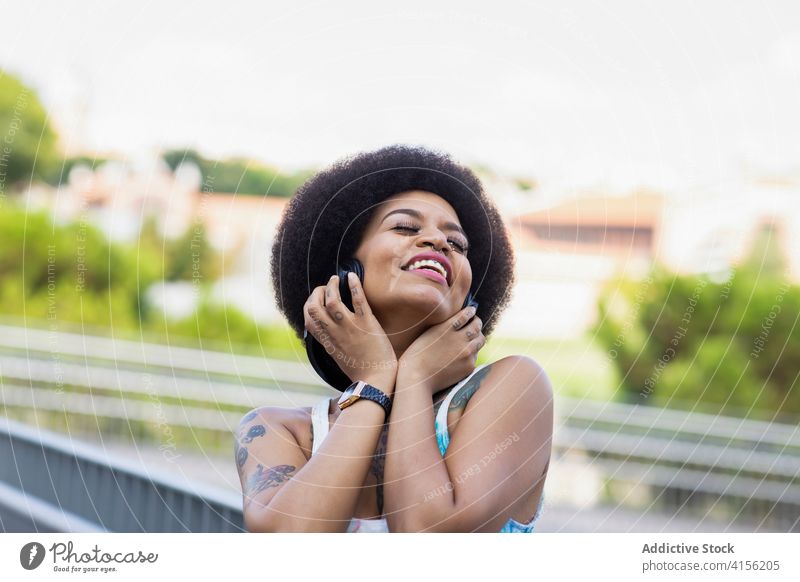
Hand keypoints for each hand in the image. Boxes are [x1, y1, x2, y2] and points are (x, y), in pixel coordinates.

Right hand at [303, 273, 397, 390]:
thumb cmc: (360, 369)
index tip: (317, 299)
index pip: (308, 319)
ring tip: (336, 279)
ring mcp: (350, 328)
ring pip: (332, 301)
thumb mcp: (337, 356)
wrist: (376, 380)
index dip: (309, 305)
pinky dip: (354, 285)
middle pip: (314, 308)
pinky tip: (352, 276)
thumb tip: (326, 329)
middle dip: (317, 292)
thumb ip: (330, 341)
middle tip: (326, 286)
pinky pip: (358, 300)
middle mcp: (335, 333)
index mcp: (327, 342)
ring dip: (332, 286)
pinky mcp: (367, 324)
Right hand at [397, 305, 483, 395]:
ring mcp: (466, 353)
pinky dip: (471, 353)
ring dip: (477, 337)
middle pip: (477, 326)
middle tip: (474, 324)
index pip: (467, 314)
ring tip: (472, 338)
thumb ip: (445, 326)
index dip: (470, 311)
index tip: (471, 311)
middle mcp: (460, 338)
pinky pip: (475, 356)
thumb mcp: (429, 333)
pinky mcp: (469, 366)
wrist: (417, 378)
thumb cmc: (418, 355)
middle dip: (477, 323)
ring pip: (480, 340)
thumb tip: (458, 320)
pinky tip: (463, 354)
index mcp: (448, 327)